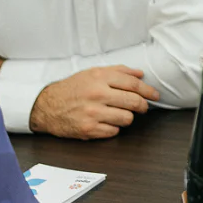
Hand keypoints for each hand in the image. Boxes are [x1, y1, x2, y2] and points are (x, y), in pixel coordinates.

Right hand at [29, 66, 160, 139]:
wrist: (47, 106)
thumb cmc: (73, 88)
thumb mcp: (94, 72)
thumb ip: (119, 71)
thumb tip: (140, 74)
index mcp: (100, 78)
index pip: (133, 85)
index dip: (148, 90)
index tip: (155, 95)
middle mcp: (97, 95)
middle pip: (133, 102)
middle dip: (143, 105)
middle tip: (143, 106)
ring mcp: (92, 114)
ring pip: (127, 119)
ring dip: (128, 117)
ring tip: (121, 113)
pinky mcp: (88, 130)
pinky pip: (114, 131)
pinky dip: (114, 127)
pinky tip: (108, 122)